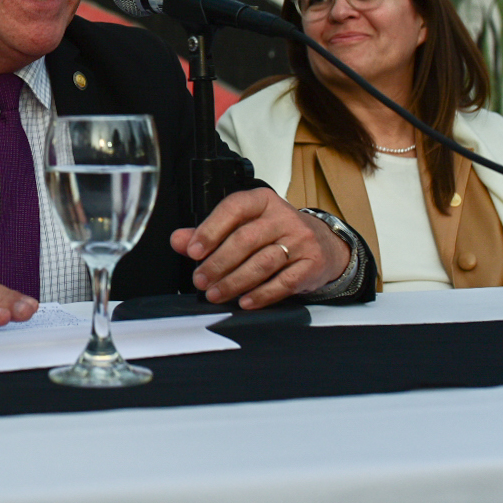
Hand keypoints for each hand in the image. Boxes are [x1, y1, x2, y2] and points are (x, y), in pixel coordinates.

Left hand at [169, 187, 349, 308]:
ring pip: (262, 262)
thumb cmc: (275, 234)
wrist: (323, 246)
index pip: (234, 208)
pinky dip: (261, 295)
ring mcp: (301, 240)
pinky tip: (244, 301)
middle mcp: (283, 217)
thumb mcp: (244, 225)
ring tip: (216, 293)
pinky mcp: (311, 264)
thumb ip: (210, 233)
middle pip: (246, 239)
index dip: (211, 229)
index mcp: (262, 201)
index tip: (192, 251)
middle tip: (200, 280)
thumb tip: (179, 240)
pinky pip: (284, 282)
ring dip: (234, 282)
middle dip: (218, 263)